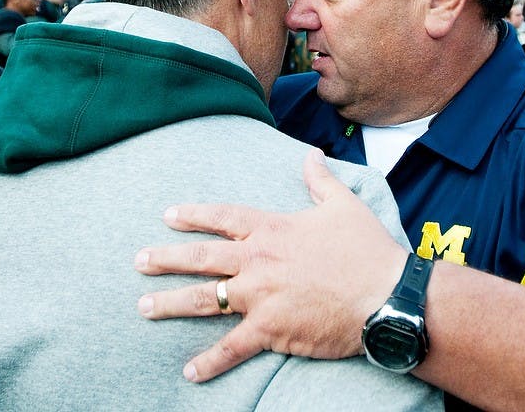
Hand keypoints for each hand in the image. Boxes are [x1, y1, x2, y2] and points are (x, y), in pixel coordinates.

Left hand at [134, 148, 408, 381]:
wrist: (385, 295)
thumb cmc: (367, 249)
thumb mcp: (344, 205)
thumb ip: (321, 180)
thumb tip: (312, 154)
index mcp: (272, 229)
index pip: (222, 217)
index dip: (194, 215)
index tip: (168, 214)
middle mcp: (258, 260)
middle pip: (202, 257)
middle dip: (166, 257)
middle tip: (139, 260)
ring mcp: (260, 296)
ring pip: (205, 299)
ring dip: (171, 303)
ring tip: (144, 306)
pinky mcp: (270, 329)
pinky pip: (232, 347)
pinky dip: (210, 361)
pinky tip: (189, 370)